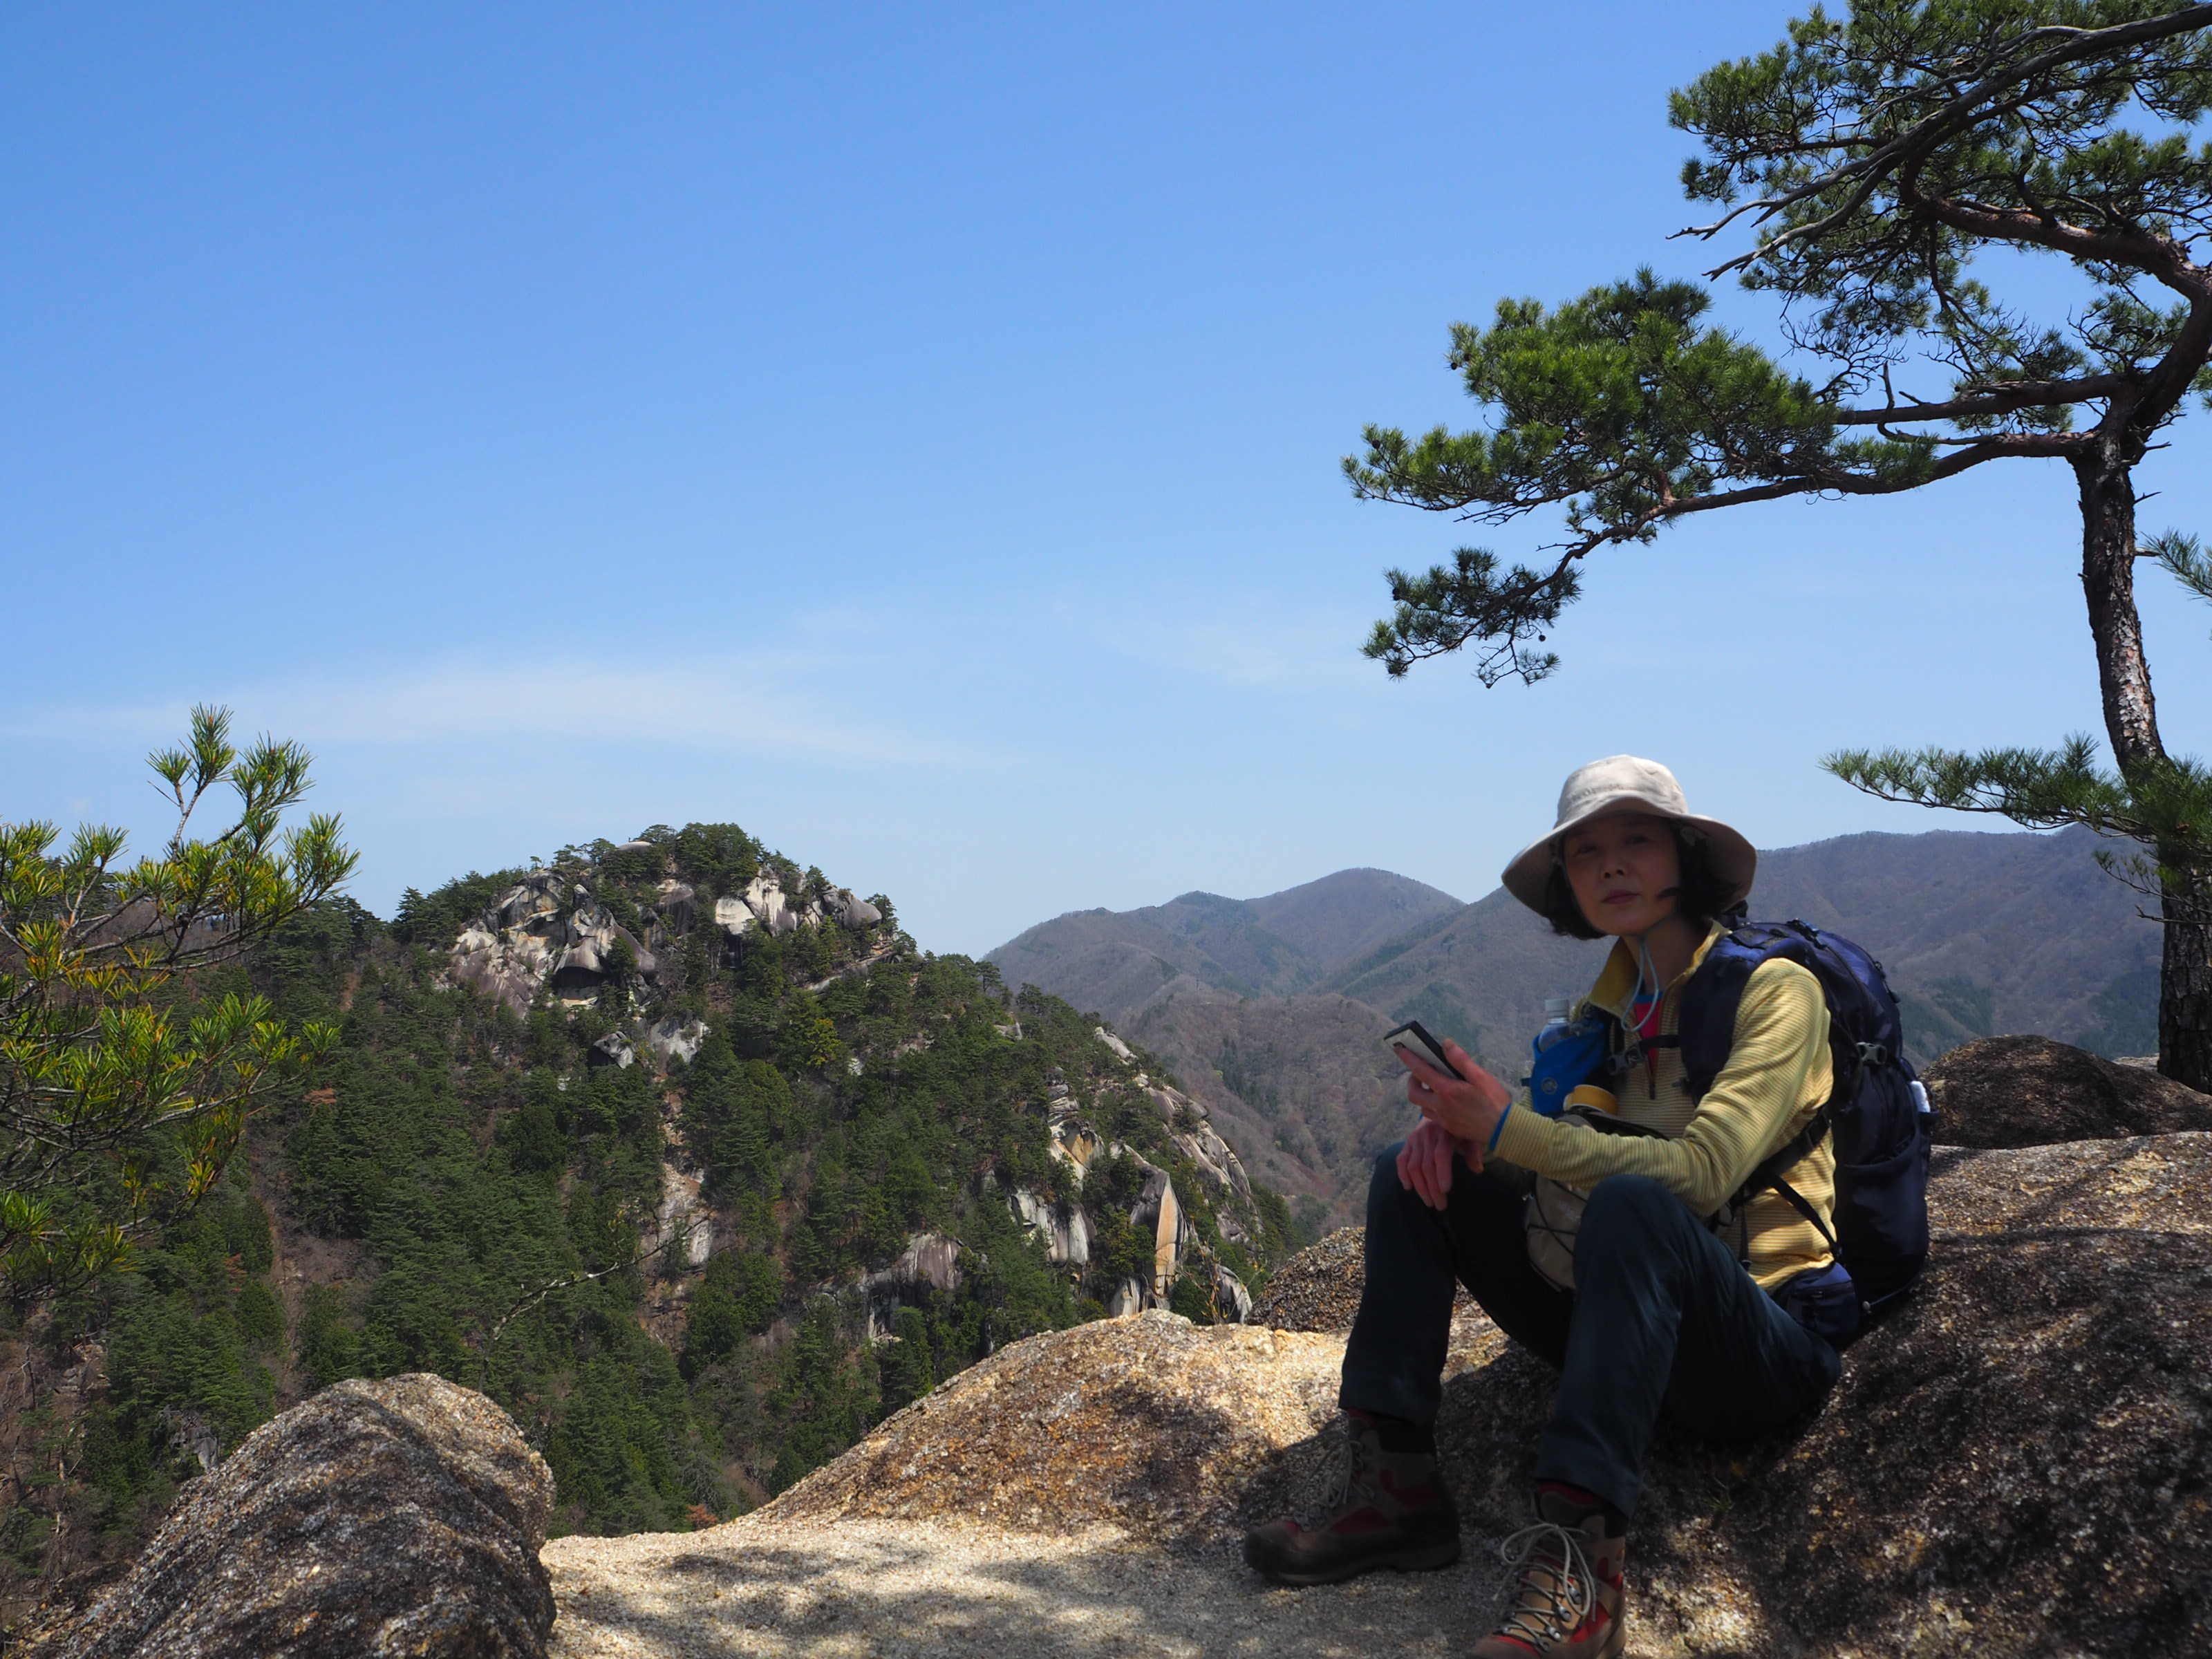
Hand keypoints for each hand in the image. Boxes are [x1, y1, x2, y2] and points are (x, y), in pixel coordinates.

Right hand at [1395, 1116, 1467, 1209]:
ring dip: (1420, 1187)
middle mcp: (1428, 1135)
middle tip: (1440, 1205)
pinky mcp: (1408, 1141)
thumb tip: (1477, 1169)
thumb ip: (1474, 1151)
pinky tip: (1409, 1187)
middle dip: (1432, 1188)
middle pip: (1426, 1165)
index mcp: (1445, 1132)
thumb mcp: (1471, 1135)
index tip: (1446, 1190)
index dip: (1442, 1172)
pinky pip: (1401, 1160)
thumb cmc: (1460, 1127)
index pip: (1440, 1154)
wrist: (1443, 1110)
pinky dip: (1403, 1174)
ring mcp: (1415, 1138)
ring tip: (1429, 1202)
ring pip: (1413, 1166)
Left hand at [1397, 1037, 1509, 1154]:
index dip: (1408, 1058)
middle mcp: (1440, 1106)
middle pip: (1413, 1093)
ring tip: (1433, 1087)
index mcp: (1446, 1090)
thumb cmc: (1494, 1101)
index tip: (1399, 1049)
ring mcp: (1444, 1119)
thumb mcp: (1480, 1076)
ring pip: (1422, 1107)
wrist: (1504, 1130)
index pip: (1420, 1071)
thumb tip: (1445, 1044)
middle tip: (1420, 1072)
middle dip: (1412, 1081)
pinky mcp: (1449, 1128)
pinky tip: (1444, 1102)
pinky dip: (1432, 1106)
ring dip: (1422, 1095)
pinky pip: (1433, 1117)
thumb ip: (1460, 1060)